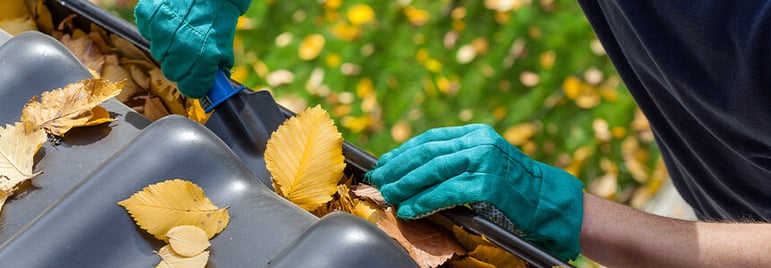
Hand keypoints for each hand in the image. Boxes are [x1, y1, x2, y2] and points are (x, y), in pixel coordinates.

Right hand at [134, 0, 250, 97]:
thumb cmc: (219, 13)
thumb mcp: (225, 44)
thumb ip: (216, 67)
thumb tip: (212, 86)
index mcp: (204, 58)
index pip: (191, 88)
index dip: (194, 84)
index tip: (195, 79)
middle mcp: (181, 47)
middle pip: (172, 73)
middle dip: (181, 65)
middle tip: (189, 51)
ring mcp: (162, 32)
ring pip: (159, 54)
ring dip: (168, 47)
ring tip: (180, 31)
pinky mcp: (149, 16)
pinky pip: (148, 33)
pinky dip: (156, 29)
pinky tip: (170, 19)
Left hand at [366, 124, 583, 260]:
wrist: (552, 203)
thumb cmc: (516, 188)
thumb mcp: (487, 162)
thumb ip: (458, 160)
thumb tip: (415, 170)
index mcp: (477, 133)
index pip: (430, 138)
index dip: (403, 151)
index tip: (384, 164)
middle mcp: (480, 142)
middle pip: (427, 153)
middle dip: (398, 168)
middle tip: (378, 181)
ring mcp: (485, 162)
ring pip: (433, 171)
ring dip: (406, 185)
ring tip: (389, 196)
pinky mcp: (488, 185)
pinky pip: (446, 192)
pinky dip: (424, 201)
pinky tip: (410, 209)